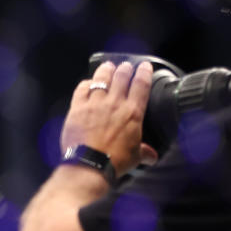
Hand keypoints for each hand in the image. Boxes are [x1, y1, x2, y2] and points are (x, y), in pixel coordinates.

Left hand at [60, 61, 157, 176]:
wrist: (89, 165)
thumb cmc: (114, 161)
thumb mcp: (135, 157)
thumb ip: (144, 152)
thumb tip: (152, 156)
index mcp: (132, 113)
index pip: (141, 85)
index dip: (144, 72)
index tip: (145, 66)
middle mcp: (114, 103)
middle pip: (121, 77)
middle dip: (125, 68)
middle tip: (125, 65)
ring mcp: (94, 104)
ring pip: (101, 78)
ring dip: (106, 70)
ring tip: (108, 66)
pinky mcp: (77, 108)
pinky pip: (81, 89)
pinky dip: (86, 84)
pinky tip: (87, 83)